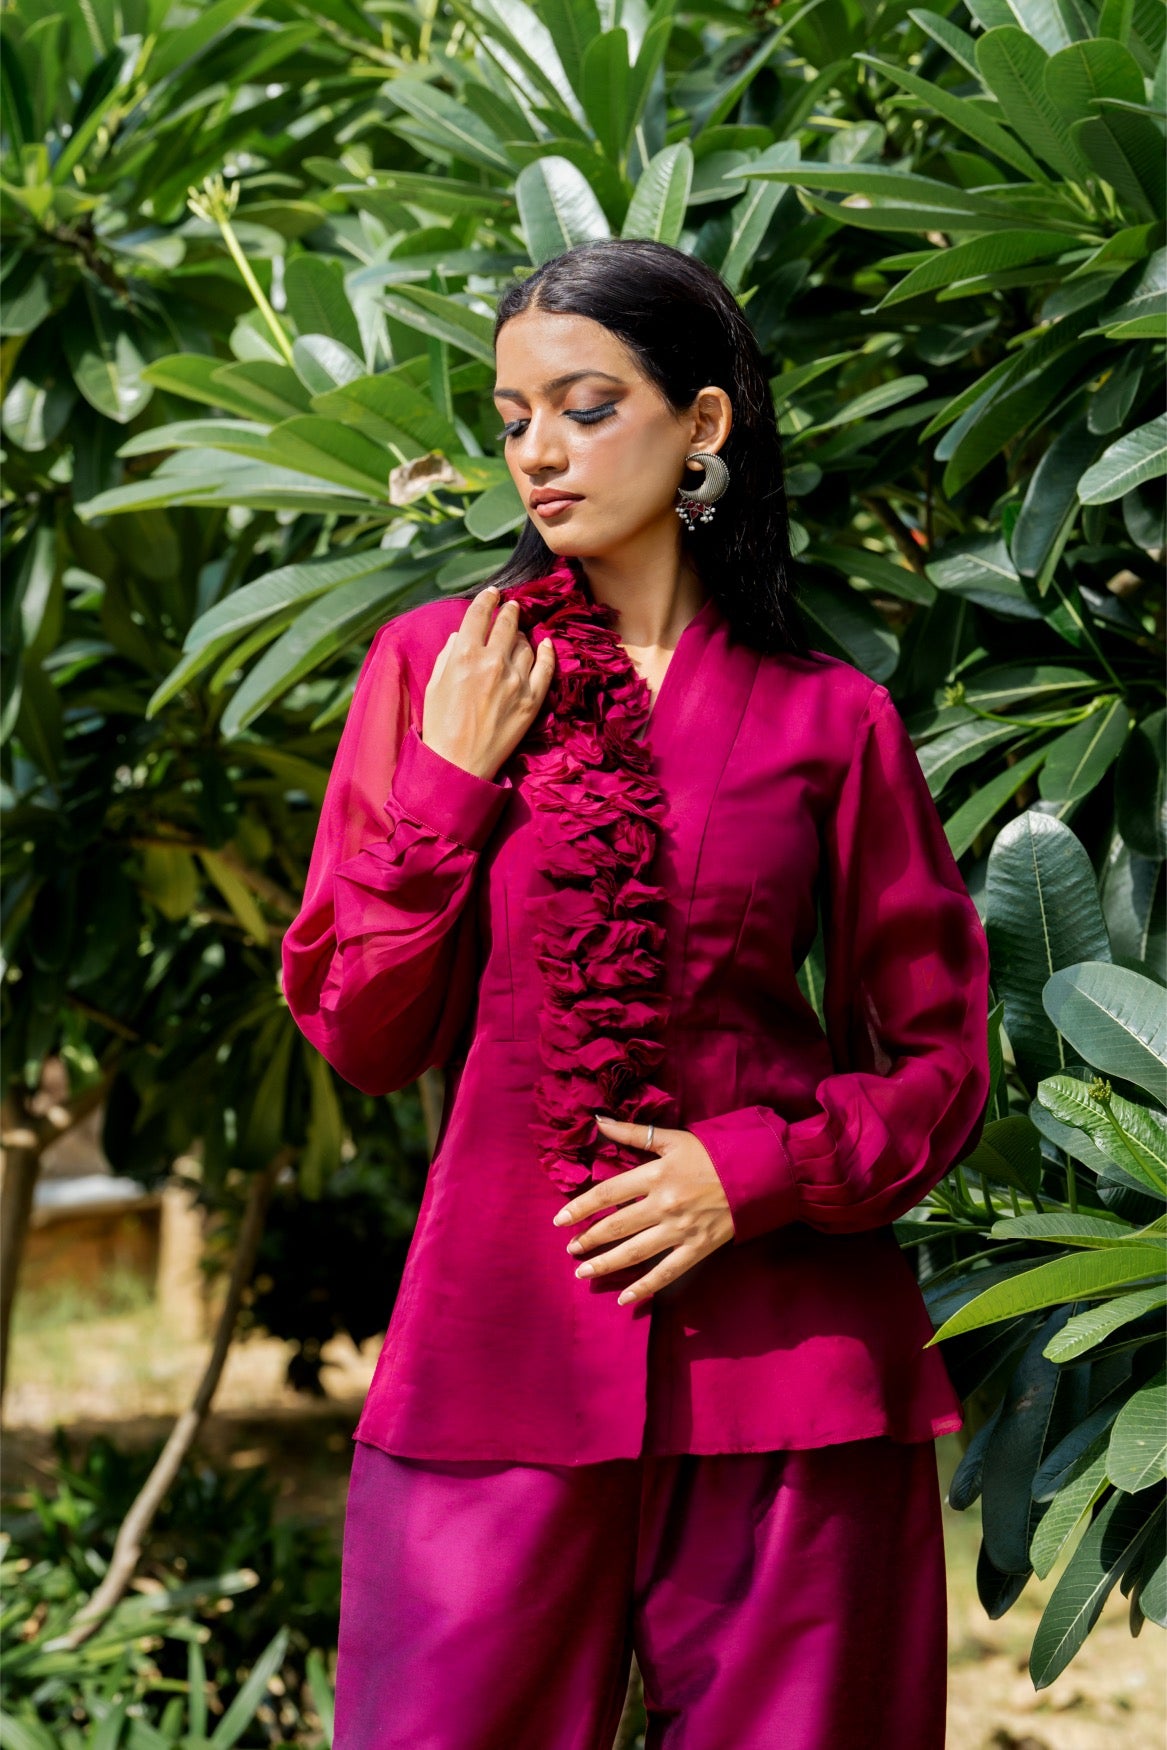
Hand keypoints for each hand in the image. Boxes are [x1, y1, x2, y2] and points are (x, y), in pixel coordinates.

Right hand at [422, 585, 555, 780]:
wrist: (459, 763)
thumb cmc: (440, 726)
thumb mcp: (435, 684)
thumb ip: (448, 655)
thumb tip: (462, 635)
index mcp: (464, 655)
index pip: (478, 614)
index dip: (486, 599)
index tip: (492, 594)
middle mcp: (492, 662)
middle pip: (507, 623)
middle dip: (508, 611)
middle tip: (511, 606)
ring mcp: (516, 680)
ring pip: (525, 643)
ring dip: (522, 635)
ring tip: (518, 635)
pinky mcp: (532, 699)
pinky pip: (546, 666)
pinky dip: (548, 652)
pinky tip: (546, 644)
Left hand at [552, 1115, 734, 1305]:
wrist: (756, 1174)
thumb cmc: (712, 1153)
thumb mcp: (672, 1138)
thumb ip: (633, 1133)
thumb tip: (597, 1121)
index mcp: (655, 1175)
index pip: (607, 1193)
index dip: (580, 1208)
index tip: (560, 1221)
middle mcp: (663, 1205)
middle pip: (616, 1226)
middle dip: (588, 1239)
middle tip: (569, 1250)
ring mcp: (680, 1230)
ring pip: (634, 1252)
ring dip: (605, 1264)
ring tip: (583, 1272)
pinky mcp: (697, 1249)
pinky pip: (666, 1272)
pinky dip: (644, 1287)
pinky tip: (623, 1298)